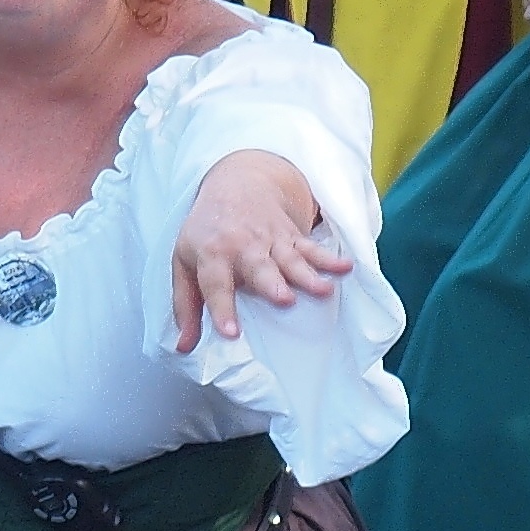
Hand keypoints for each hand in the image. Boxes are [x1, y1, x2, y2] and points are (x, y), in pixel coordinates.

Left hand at [168, 151, 352, 351]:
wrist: (236, 184)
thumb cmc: (206, 232)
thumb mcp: (183, 262)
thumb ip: (184, 305)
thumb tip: (183, 347)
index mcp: (211, 253)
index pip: (214, 283)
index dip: (222, 308)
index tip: (231, 332)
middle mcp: (243, 246)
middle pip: (258, 267)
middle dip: (272, 284)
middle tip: (284, 300)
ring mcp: (270, 240)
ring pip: (291, 260)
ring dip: (307, 275)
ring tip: (323, 291)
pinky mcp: (291, 237)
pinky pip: (312, 248)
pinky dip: (330, 258)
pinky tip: (346, 268)